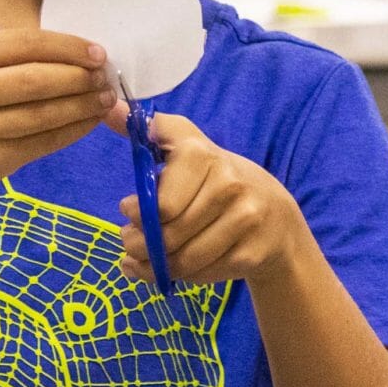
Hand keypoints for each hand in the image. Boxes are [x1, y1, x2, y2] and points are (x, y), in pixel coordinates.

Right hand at [0, 29, 119, 194]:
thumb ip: (24, 57)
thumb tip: (89, 57)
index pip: (27, 44)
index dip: (68, 47)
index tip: (99, 53)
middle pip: (36, 80)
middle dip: (79, 78)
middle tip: (105, 78)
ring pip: (43, 114)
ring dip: (82, 106)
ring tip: (105, 99)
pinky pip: (43, 142)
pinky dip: (73, 130)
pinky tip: (89, 121)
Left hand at [118, 113, 308, 287]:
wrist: (277, 219)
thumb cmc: (219, 181)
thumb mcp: (191, 148)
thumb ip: (153, 133)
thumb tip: (110, 109)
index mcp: (203, 153)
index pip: (161, 201)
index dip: (138, 211)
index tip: (127, 209)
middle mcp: (228, 182)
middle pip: (167, 234)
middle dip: (138, 244)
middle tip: (130, 242)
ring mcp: (244, 219)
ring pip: (181, 260)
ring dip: (153, 266)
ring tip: (142, 259)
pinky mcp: (251, 254)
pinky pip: (199, 275)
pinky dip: (178, 276)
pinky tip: (169, 270)